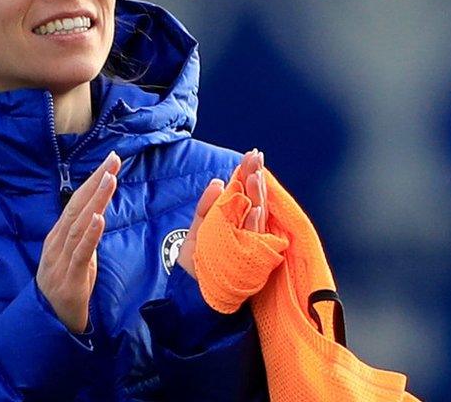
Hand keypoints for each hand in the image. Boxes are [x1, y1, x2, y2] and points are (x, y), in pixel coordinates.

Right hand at [36, 151, 120, 332]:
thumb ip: (83, 237)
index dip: (93, 181)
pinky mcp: (69, 278)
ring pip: (80, 224)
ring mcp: (61, 259)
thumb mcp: (76, 257)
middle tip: (113, 159)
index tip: (110, 161)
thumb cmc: (65, 288)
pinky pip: (81, 253)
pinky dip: (90, 234)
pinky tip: (100, 219)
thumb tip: (97, 215)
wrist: (49, 323)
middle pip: (78, 206)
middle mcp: (57, 242)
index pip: (77, 202)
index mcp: (58, 236)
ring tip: (109, 179)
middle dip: (96, 181)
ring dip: (96, 201)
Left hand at [177, 149, 267, 277]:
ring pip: (257, 217)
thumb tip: (218, 182)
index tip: (251, 154)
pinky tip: (256, 208)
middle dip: (255, 178)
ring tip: (255, 176)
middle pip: (254, 200)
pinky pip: (254, 239)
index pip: (244, 194)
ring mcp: (249, 245)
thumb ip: (206, 208)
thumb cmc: (199, 265)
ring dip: (257, 196)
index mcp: (234, 223)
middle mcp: (245, 232)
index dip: (247, 174)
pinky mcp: (249, 260)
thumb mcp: (198, 231)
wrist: (193, 296)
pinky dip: (254, 225)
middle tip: (256, 157)